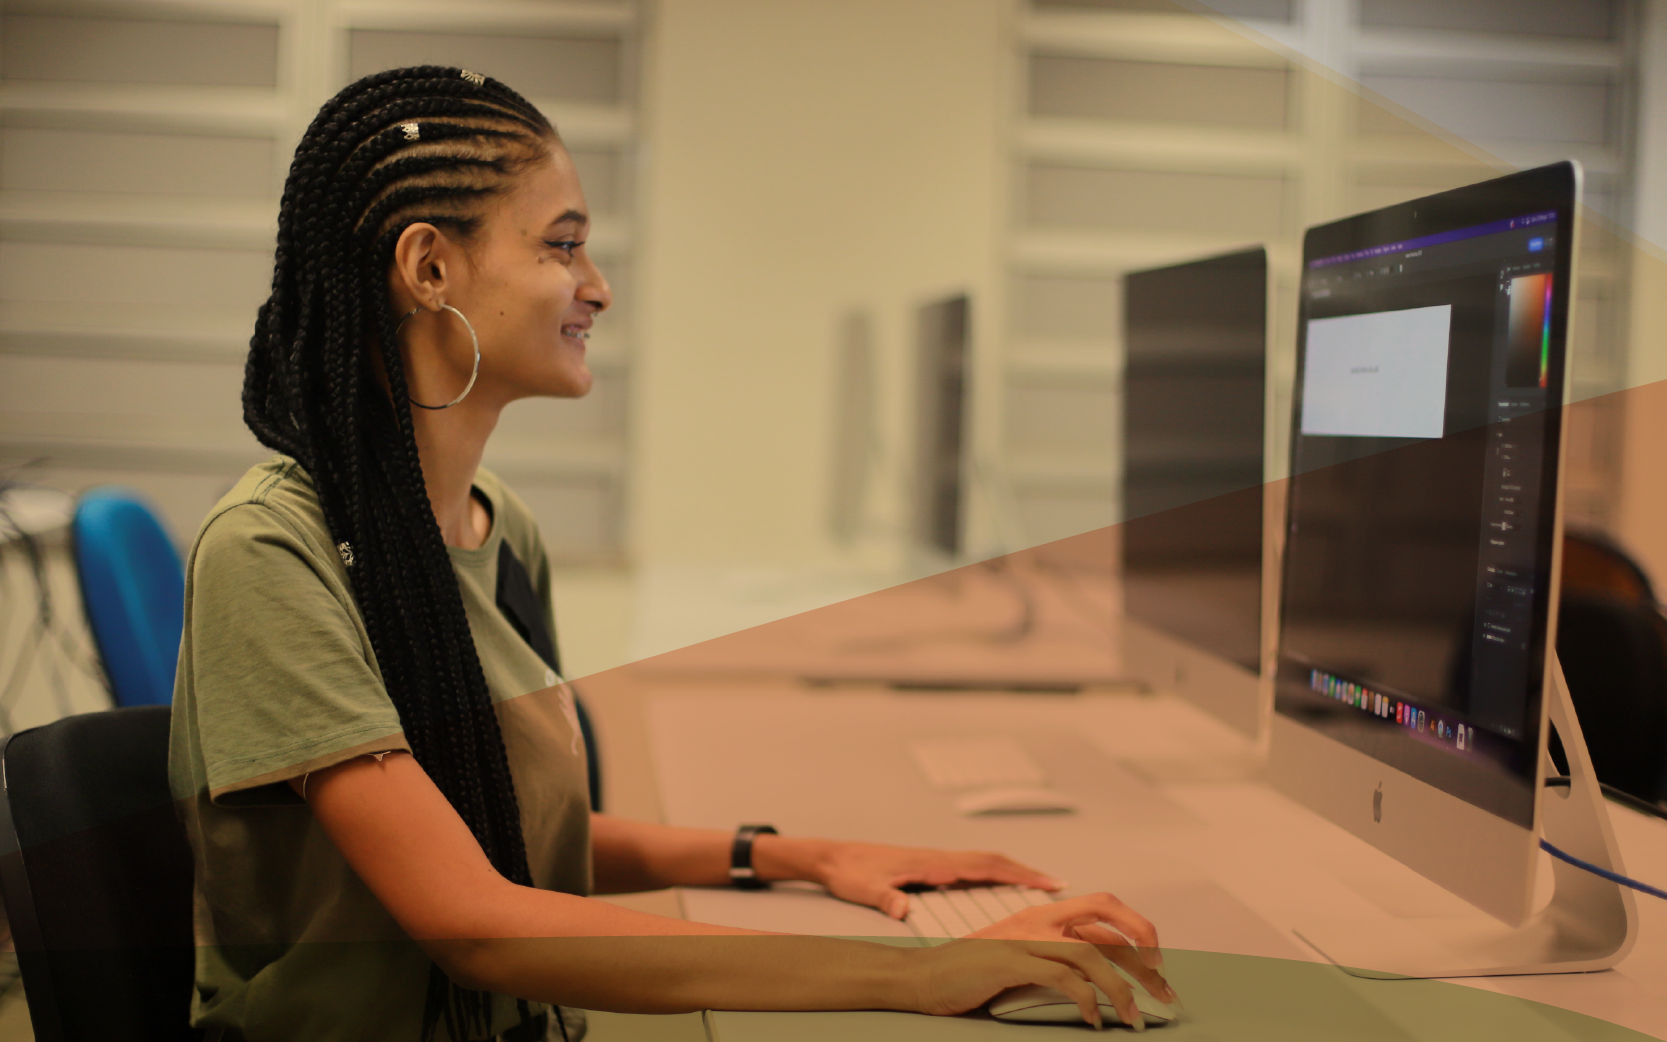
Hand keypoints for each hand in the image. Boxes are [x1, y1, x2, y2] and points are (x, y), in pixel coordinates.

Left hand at [800, 840, 1065, 918]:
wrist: (834, 857)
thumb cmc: (850, 873)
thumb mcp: (865, 890)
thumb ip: (885, 898)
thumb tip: (901, 909)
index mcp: (933, 863)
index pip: (985, 866)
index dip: (1018, 874)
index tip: (1046, 882)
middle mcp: (940, 859)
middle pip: (993, 861)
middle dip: (1026, 872)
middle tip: (1057, 885)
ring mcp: (936, 861)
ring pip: (984, 863)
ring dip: (1012, 872)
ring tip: (1039, 886)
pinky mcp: (930, 867)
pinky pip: (971, 870)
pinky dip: (993, 875)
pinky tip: (1000, 888)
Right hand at [967, 892, 1174, 1024]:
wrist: (923, 976)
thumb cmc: (972, 974)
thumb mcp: (1020, 956)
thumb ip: (1054, 957)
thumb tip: (1101, 980)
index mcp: (1043, 915)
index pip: (1104, 909)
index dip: (1137, 931)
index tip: (1155, 965)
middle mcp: (1038, 919)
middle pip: (1106, 924)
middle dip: (1143, 958)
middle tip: (1163, 993)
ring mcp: (1024, 938)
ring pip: (1090, 954)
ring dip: (1120, 988)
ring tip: (1134, 1017)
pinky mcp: (1010, 962)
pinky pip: (1062, 977)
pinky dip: (1086, 1000)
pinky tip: (1094, 1019)